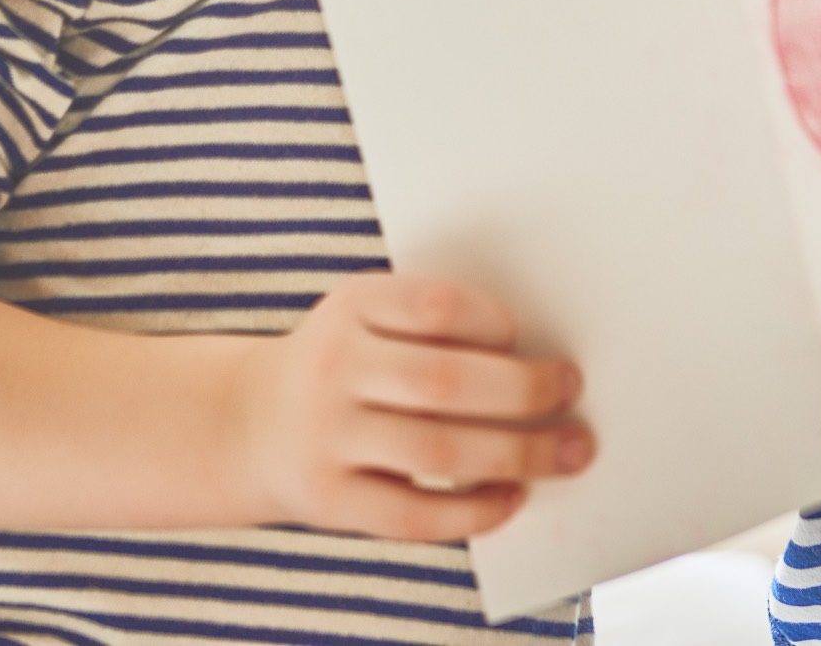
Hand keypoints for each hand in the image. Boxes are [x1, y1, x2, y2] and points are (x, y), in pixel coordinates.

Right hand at [227, 273, 592, 541]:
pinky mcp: (329, 498)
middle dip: (525, 392)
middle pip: (445, 383)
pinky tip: (511, 499)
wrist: (249, 422)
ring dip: (519, 455)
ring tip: (569, 451)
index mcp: (351, 306)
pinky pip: (414, 515)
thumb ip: (433, 329)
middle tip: (571, 390)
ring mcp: (328, 437)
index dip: (492, 322)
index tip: (524, 340)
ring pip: (439, 452)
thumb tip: (539, 358)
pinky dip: (475, 511)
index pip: (436, 307)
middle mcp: (334, 367)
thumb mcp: (367, 320)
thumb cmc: (345, 365)